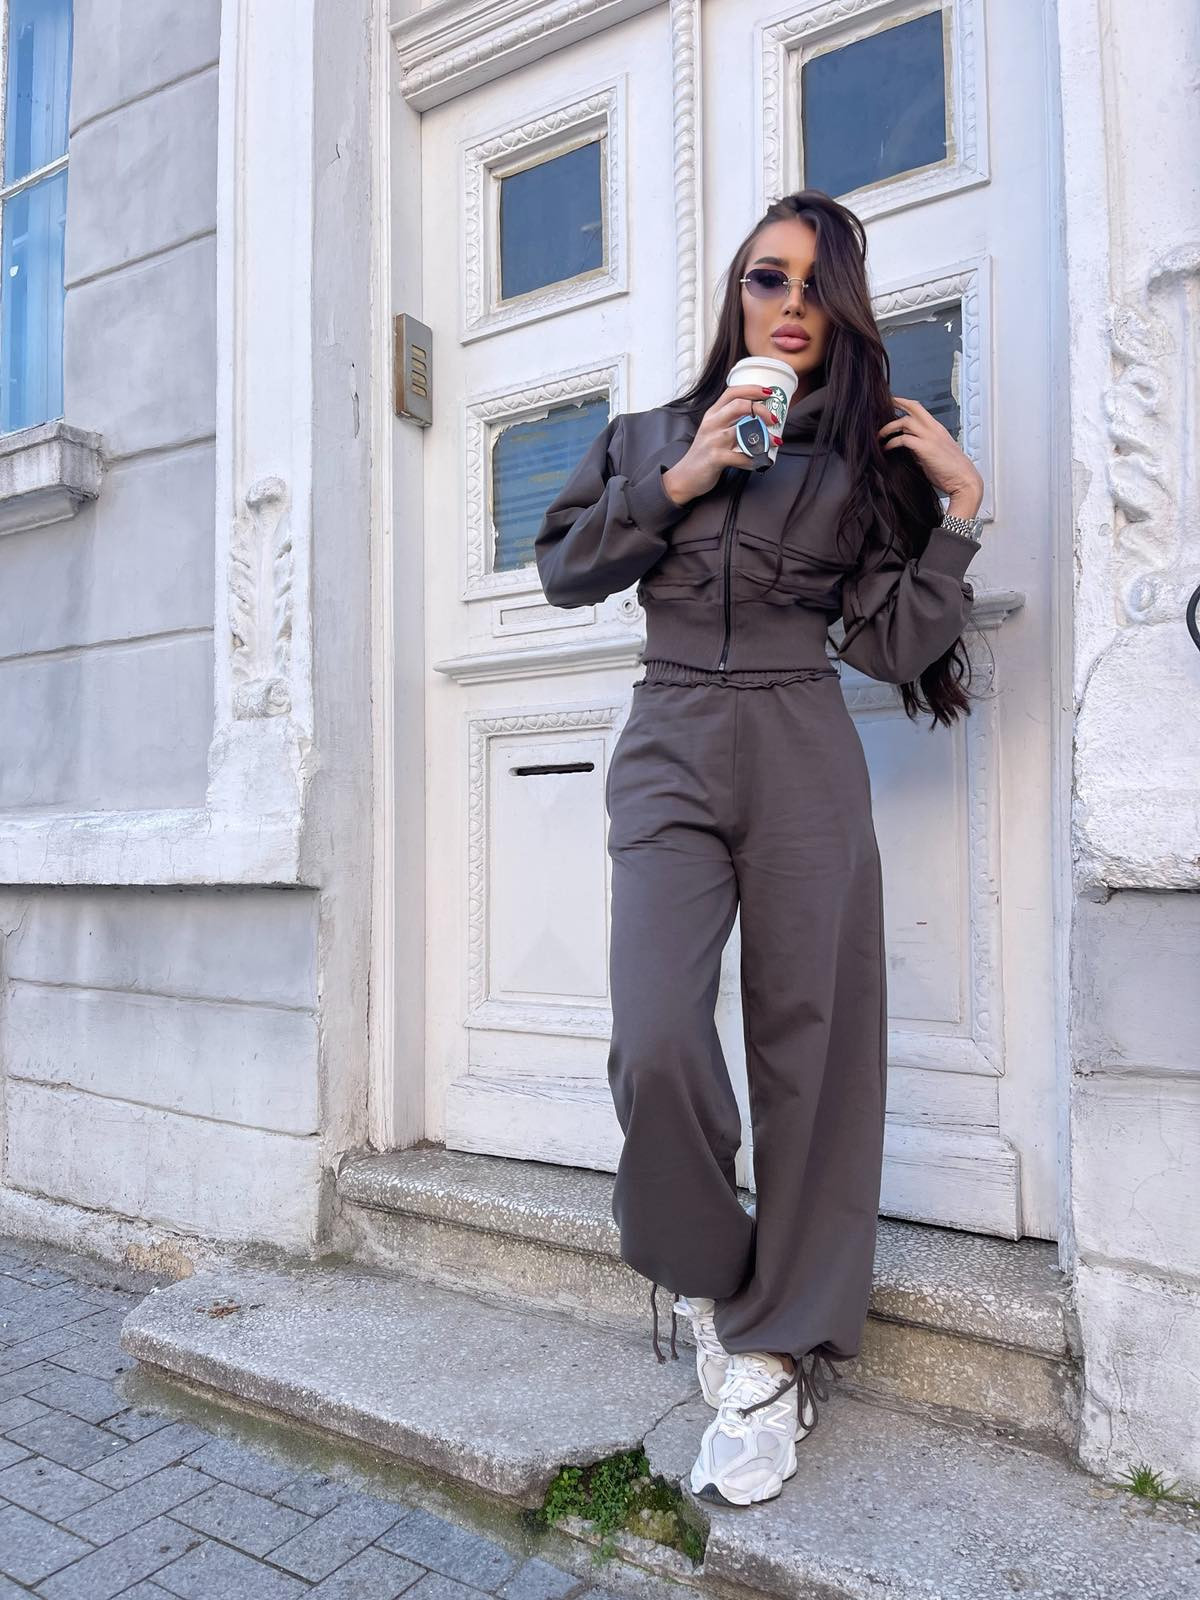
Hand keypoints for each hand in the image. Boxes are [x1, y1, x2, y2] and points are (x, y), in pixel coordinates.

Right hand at [662, 385, 782, 503]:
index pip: (732, 392)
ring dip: (764, 436)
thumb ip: (730, 422)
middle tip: (774, 419)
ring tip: (775, 441)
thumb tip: (758, 417)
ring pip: (743, 430)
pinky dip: (754, 459)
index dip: (752, 389)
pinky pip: (741, 456)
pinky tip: (759, 462)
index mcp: (712, 414)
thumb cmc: (704, 454)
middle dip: (761, 410)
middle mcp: (712, 423)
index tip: (769, 392)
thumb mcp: (712, 431)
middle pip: (740, 405)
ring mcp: (713, 440)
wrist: (685, 476)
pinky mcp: (715, 457)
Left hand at [879, 396, 983, 514]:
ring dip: (889, 428)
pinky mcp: (926, 448)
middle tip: (880, 407)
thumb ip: (920, 447)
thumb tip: (905, 446)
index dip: (905, 403)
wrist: (965, 481)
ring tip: (880, 436)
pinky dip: (892, 443)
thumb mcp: (934, 454)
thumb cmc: (951, 472)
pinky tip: (886, 449)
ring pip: (906, 422)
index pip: (920, 409)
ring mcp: (931, 437)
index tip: (893, 402)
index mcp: (937, 429)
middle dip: (896, 404)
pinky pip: (904, 439)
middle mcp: (934, 429)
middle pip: (913, 408)